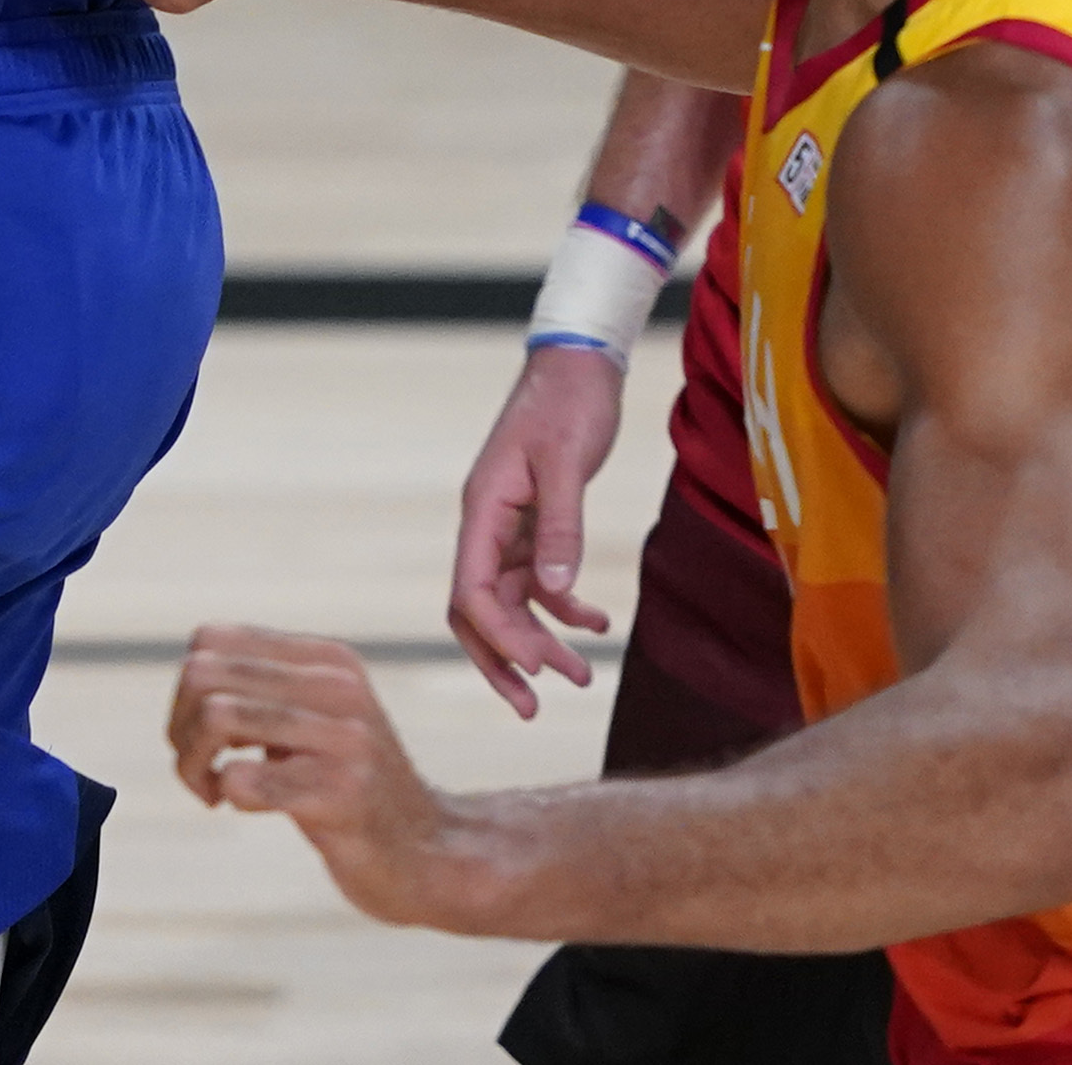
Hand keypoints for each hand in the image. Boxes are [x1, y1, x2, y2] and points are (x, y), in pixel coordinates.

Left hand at [168, 627, 502, 929]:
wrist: (429, 852)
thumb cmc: (351, 787)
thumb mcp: (316, 719)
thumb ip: (265, 689)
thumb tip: (190, 674)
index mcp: (326, 659)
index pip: (211, 641)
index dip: (183, 692)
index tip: (200, 735)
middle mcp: (338, 686)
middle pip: (203, 675)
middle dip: (180, 729)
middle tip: (200, 771)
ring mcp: (345, 739)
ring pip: (218, 716)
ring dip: (194, 765)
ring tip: (212, 792)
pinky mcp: (343, 794)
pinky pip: (246, 778)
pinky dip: (228, 793)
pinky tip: (245, 806)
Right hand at [447, 341, 623, 714]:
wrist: (582, 364)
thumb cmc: (569, 403)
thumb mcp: (567, 463)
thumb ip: (561, 526)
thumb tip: (556, 592)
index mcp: (483, 508)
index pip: (472, 591)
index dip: (497, 637)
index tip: (535, 671)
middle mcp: (488, 524)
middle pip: (481, 610)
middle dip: (505, 661)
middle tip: (537, 708)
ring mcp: (510, 526)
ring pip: (514, 603)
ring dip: (542, 641)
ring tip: (582, 677)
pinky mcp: (536, 523)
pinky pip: (542, 581)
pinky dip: (565, 609)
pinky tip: (599, 624)